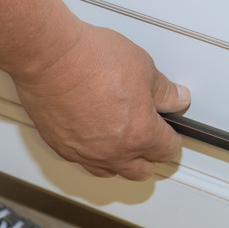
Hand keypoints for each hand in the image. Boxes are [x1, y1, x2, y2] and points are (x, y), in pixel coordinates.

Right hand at [12, 22, 189, 180]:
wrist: (50, 58)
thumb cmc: (93, 60)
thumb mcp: (144, 69)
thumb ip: (165, 91)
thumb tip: (178, 98)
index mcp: (140, 133)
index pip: (167, 150)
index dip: (173, 139)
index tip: (172, 132)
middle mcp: (113, 150)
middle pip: (141, 171)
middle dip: (151, 156)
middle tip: (153, 139)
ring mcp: (85, 152)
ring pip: (111, 172)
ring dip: (122, 161)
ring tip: (126, 143)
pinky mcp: (62, 147)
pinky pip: (84, 162)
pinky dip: (94, 155)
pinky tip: (97, 140)